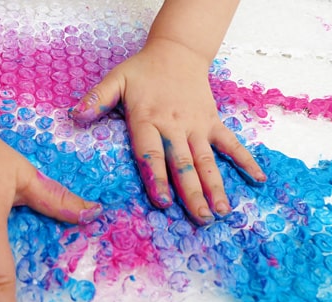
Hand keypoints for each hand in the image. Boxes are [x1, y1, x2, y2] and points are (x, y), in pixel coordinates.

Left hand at [70, 38, 265, 223]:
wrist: (177, 52)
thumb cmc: (143, 71)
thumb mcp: (116, 79)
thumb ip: (97, 98)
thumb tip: (74, 116)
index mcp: (148, 120)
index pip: (152, 153)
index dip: (156, 177)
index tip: (163, 201)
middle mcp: (174, 127)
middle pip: (183, 164)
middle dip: (193, 193)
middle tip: (201, 219)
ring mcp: (197, 126)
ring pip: (207, 160)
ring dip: (216, 186)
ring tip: (223, 211)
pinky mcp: (212, 123)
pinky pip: (231, 143)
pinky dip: (245, 159)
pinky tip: (258, 179)